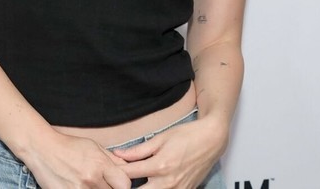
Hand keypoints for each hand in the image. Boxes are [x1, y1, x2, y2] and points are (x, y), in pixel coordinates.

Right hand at [22, 131, 132, 188]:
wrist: (42, 149)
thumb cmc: (69, 146)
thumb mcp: (94, 146)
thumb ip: (112, 159)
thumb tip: (128, 168)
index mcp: (100, 165)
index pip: (125, 184)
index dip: (124, 184)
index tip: (119, 182)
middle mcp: (91, 179)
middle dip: (111, 188)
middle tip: (103, 183)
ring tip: (91, 184)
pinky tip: (80, 185)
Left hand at [111, 118, 227, 188]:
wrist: (212, 140)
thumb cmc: (187, 135)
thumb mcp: (160, 138)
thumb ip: (138, 150)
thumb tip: (118, 154)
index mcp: (159, 166)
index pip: (128, 175)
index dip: (115, 172)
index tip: (108, 170)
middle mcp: (168, 183)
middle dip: (124, 188)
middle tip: (116, 182)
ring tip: (131, 184)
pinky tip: (149, 185)